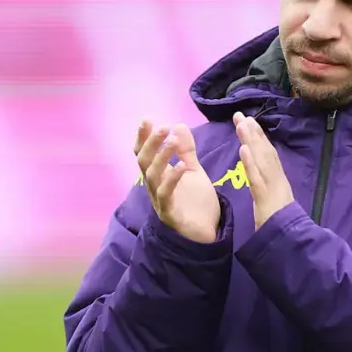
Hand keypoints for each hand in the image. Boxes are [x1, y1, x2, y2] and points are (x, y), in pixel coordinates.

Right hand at [135, 120, 220, 243]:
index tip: (146, 119)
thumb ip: (186, 150)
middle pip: (144, 162)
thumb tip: (178, 124)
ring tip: (172, 141)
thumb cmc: (196, 202)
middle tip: (161, 127)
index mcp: (159, 175)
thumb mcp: (193, 171)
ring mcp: (160, 200)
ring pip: (152, 176)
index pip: (145, 153)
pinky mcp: (170, 213)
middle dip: (151, 143)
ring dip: (161, 157)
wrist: (208, 232)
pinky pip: (166, 195)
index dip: (143, 137)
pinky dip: (172, 179)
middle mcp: (155, 186)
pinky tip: (180, 167)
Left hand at [233, 112, 294, 229]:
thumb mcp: (274, 201)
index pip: (268, 154)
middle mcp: (277, 178)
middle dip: (253, 132)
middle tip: (240, 115)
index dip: (259, 136)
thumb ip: (269, 188)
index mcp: (278, 179)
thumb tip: (263, 176)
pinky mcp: (266, 197)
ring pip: (261, 160)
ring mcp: (272, 186)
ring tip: (242, 124)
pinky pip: (257, 178)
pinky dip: (250, 163)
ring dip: (251, 141)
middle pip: (265, 151)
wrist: (289, 240)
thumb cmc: (280, 223)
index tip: (249, 120)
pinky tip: (243, 149)